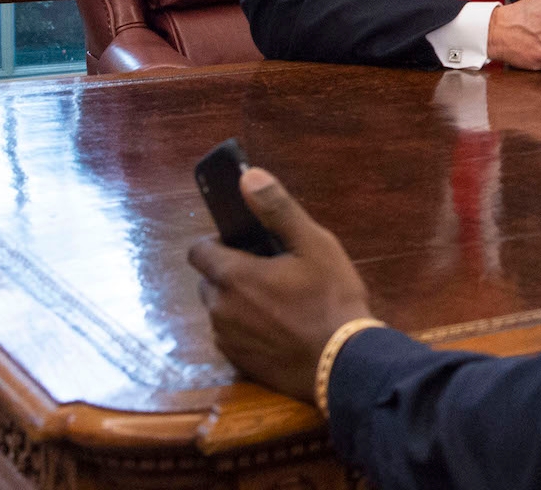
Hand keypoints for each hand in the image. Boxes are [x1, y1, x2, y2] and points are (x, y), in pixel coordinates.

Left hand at [187, 168, 374, 402]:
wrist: (342, 364)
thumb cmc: (331, 298)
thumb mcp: (314, 245)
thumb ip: (277, 209)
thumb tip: (247, 176)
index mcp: (232, 276)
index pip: (198, 251)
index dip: (218, 243)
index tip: (247, 244)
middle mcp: (218, 308)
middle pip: (210, 281)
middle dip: (231, 273)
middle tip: (274, 272)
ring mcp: (226, 339)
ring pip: (221, 309)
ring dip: (240, 302)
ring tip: (282, 303)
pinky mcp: (238, 363)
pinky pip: (233, 336)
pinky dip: (248, 328)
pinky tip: (281, 329)